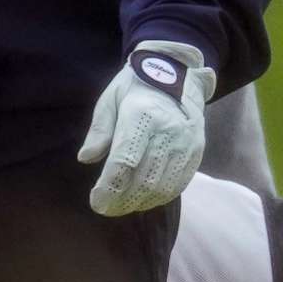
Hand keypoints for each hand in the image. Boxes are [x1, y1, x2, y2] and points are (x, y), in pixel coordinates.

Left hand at [77, 41, 215, 215]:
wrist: (178, 73)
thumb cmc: (137, 87)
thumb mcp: (111, 99)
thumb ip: (99, 130)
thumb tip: (85, 158)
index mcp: (142, 114)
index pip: (125, 160)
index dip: (109, 186)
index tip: (96, 200)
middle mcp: (168, 131)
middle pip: (144, 179)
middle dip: (122, 200)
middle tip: (105, 208)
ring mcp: (186, 143)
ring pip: (162, 187)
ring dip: (139, 202)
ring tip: (122, 206)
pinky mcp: (196, 151)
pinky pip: (178, 184)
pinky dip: (159, 197)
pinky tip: (143, 199)